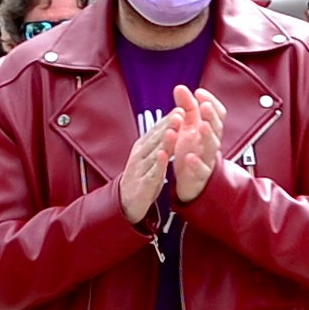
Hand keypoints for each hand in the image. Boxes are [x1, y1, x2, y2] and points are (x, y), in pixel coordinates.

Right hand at [117, 110, 174, 225]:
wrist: (127, 202)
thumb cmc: (142, 176)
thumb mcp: (149, 156)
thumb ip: (159, 139)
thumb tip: (171, 120)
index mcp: (143, 146)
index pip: (156, 130)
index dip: (168, 119)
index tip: (181, 108)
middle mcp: (140, 155)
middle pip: (156, 138)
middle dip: (168, 125)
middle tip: (180, 112)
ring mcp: (140, 169)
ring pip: (154, 153)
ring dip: (164, 141)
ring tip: (173, 130)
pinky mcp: (143, 184)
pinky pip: (152, 173)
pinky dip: (158, 164)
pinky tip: (164, 156)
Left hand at [163, 87, 225, 202]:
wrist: (192, 180)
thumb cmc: (191, 149)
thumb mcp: (187, 126)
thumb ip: (186, 107)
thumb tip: (180, 87)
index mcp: (208, 129)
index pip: (217, 113)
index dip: (211, 102)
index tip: (199, 93)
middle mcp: (210, 143)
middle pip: (216, 128)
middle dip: (211, 116)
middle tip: (204, 105)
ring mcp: (207, 159)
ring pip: (212, 147)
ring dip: (208, 135)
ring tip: (202, 125)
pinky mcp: (200, 175)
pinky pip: (201, 169)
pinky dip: (196, 163)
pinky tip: (190, 157)